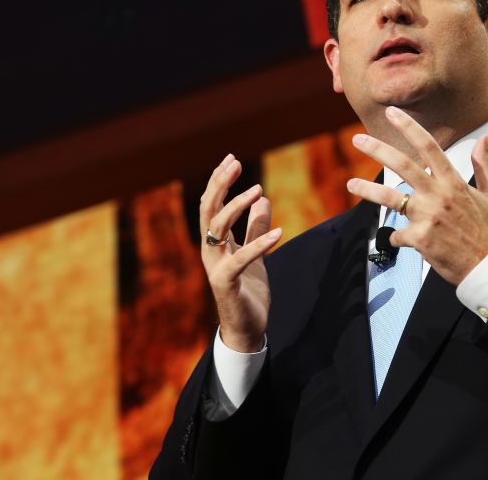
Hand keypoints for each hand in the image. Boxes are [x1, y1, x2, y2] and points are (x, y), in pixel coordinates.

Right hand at [199, 153, 282, 351]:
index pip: (211, 204)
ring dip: (237, 207)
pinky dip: (259, 244)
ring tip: (257, 190)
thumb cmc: (248, 290)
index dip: (219, 181)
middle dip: (220, 184)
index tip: (230, 158)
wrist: (246, 328)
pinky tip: (278, 232)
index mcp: (215, 242)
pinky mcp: (227, 283)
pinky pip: (242, 259)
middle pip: (208, 210)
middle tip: (235, 163)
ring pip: (217, 228)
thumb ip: (255, 227)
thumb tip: (263, 199)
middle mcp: (210, 250)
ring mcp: (216, 266)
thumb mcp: (256, 253)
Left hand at [346, 107, 487, 285]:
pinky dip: (397, 237)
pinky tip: (401, 240)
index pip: (429, 146)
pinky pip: (398, 234)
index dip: (408, 127)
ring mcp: (428, 217)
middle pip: (402, 165)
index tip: (392, 113)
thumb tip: (483, 139)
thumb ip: (483, 165)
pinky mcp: (420, 239)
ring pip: (389, 198)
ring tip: (350, 183)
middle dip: (377, 149)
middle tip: (357, 140)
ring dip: (367, 189)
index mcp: (454, 182)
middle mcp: (438, 195)